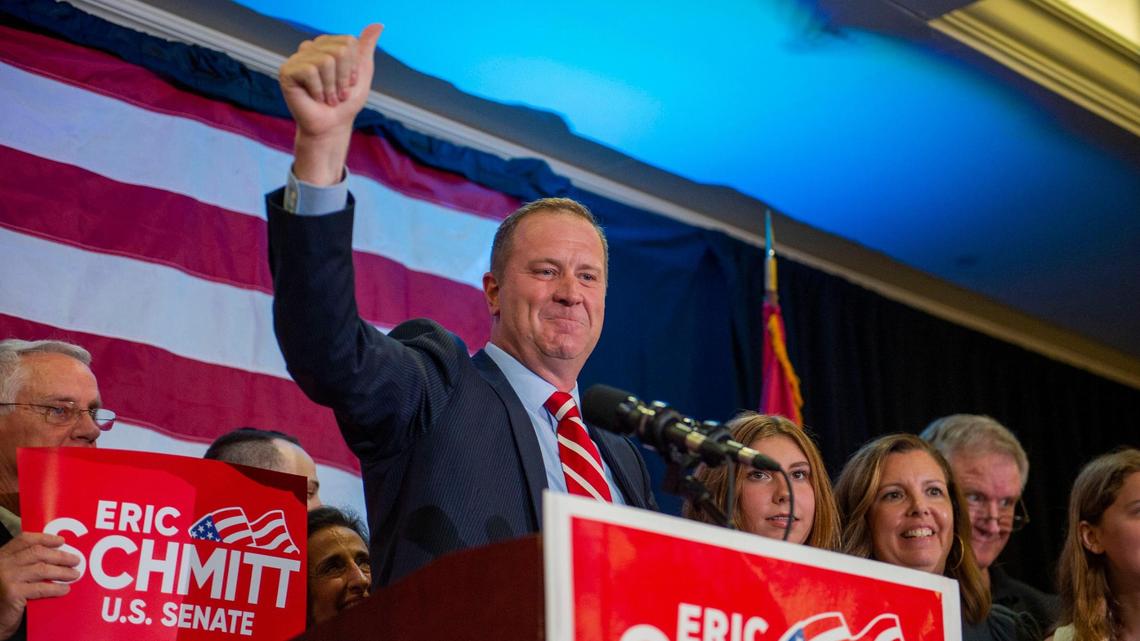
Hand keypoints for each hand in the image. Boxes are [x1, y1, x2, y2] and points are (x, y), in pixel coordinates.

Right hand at [0, 533, 80, 638]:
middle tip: (75, 560)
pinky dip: (56, 588)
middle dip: (60, 556)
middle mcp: (2, 564)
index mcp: (2, 556)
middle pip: (37, 552)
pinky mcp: (13, 593)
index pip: (24, 540)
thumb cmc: (4, 598)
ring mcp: (6, 577)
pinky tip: (65, 589)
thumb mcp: (11, 576)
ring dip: (62, 572)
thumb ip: (25, 565)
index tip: (61, 541)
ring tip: (74, 575)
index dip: (45, 538)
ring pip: (42, 569)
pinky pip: (41, 588)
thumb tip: (58, 556)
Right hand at [278, 24, 383, 184]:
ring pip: (326, 61)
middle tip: (337, 94)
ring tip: (327, 98)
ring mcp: (297, 58)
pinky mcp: (287, 71)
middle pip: (339, 50)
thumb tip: (378, 25)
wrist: (332, 127)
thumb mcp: (362, 74)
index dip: (353, 68)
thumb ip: (366, 49)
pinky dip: (318, 90)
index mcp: (328, 45)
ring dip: (332, 87)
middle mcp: (311, 48)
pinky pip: (310, 71)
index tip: (349, 84)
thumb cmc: (346, 103)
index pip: (349, 43)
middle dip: (344, 78)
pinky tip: (314, 98)